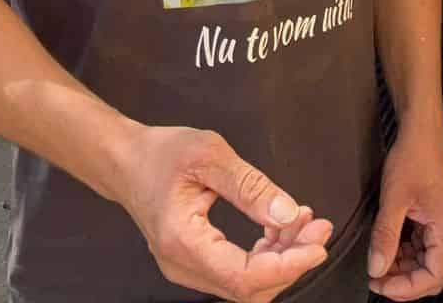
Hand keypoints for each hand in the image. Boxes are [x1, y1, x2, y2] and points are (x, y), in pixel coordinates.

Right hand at [114, 124, 333, 302]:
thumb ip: (250, 187)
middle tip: (317, 227)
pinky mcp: (196, 262)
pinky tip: (281, 227)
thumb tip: (288, 215)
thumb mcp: (209, 155)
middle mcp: (182, 265)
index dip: (288, 266)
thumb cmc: (159, 154)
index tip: (317, 244)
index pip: (244, 277)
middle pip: (250, 288)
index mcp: (183, 241)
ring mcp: (188, 268)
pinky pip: (238, 272)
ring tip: (304, 223)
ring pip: (247, 284)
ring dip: (282, 258)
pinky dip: (267, 255)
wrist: (125, 161)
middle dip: (292, 261)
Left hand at [368, 123, 442, 298]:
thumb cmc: (413, 158)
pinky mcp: (428, 220)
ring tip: (376, 264)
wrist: (419, 133)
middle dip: (403, 282)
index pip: (434, 276)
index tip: (380, 284)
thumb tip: (377, 269)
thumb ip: (385, 236)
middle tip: (374, 279)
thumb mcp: (394, 198)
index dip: (407, 288)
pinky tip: (383, 248)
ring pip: (422, 263)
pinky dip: (400, 254)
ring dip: (400, 269)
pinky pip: (417, 248)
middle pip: (430, 274)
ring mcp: (437, 226)